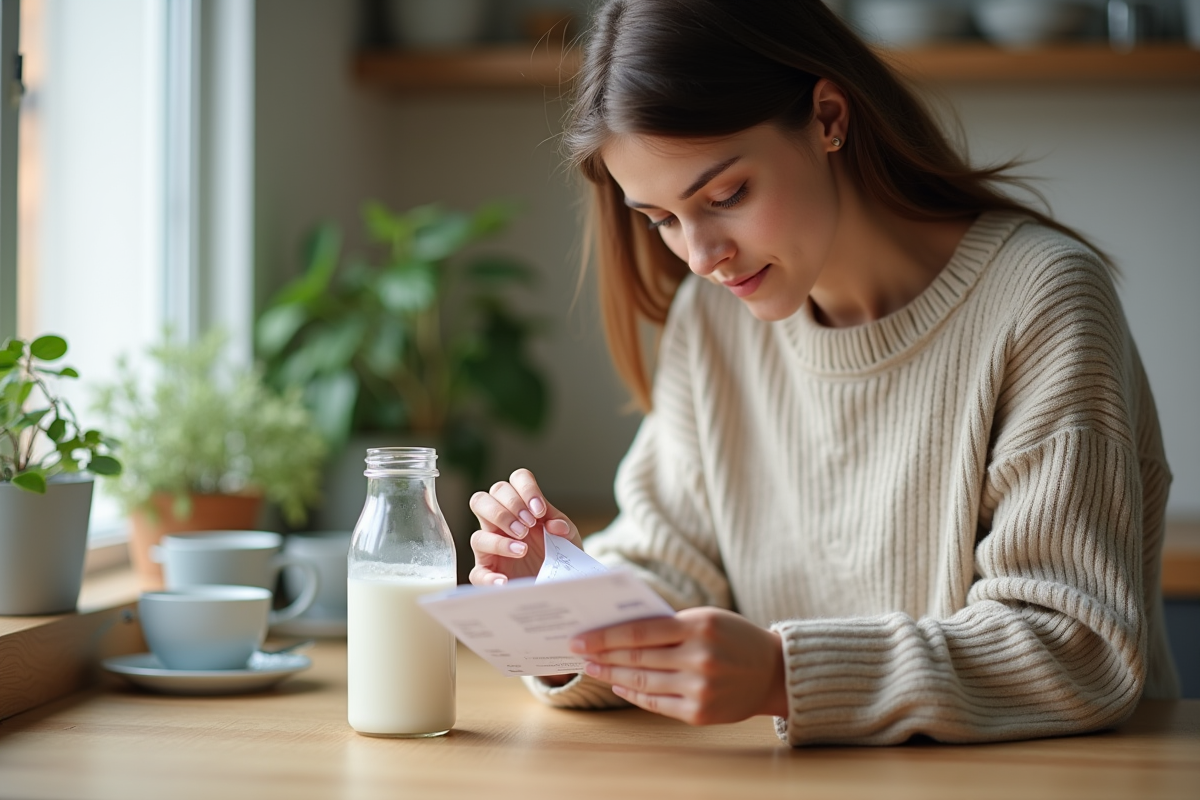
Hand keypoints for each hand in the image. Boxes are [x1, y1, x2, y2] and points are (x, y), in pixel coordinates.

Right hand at [468, 468, 582, 585]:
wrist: (562, 581)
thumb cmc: (561, 552)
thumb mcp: (569, 537)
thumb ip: (563, 526)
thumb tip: (555, 525)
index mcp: (520, 506)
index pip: (515, 480)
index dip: (525, 489)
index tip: (539, 510)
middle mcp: (500, 524)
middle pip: (482, 499)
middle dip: (506, 509)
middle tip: (528, 525)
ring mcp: (491, 549)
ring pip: (476, 535)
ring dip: (500, 540)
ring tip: (523, 549)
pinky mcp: (489, 574)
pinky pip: (478, 574)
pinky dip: (490, 577)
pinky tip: (506, 580)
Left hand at [569, 607, 788, 724]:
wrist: (774, 672)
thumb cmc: (733, 638)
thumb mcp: (706, 619)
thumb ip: (668, 625)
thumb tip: (618, 632)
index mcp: (700, 627)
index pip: (640, 632)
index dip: (605, 636)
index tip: (580, 638)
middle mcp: (700, 658)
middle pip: (637, 658)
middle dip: (602, 656)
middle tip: (578, 652)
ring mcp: (700, 688)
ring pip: (642, 682)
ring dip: (612, 676)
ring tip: (593, 668)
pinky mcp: (700, 712)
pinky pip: (656, 703)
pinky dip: (633, 694)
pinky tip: (618, 686)